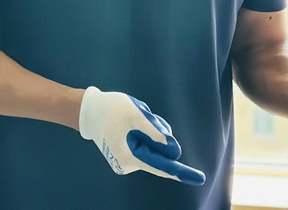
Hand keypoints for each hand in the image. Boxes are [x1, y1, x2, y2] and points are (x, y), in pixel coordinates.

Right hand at [78, 86, 205, 185]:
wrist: (89, 110)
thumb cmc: (111, 110)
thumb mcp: (135, 114)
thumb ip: (155, 132)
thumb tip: (174, 149)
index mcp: (131, 157)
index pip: (162, 166)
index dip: (181, 171)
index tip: (199, 178)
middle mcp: (130, 163)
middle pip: (159, 150)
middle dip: (157, 132)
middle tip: (143, 114)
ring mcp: (128, 159)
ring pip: (154, 144)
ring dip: (150, 128)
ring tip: (134, 114)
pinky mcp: (128, 153)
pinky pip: (146, 142)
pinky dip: (145, 130)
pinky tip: (131, 120)